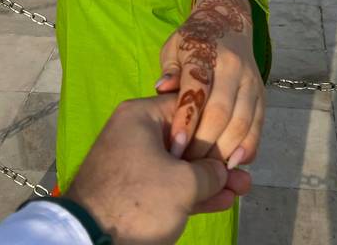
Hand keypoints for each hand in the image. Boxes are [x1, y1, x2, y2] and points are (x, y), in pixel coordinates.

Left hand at [67, 94, 250, 244]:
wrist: (92, 241)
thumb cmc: (138, 199)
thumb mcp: (183, 183)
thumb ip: (210, 172)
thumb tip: (223, 171)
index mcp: (142, 116)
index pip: (188, 106)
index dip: (218, 123)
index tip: (238, 141)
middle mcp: (137, 133)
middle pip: (187, 139)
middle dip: (217, 159)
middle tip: (244, 169)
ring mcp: (136, 163)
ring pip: (181, 167)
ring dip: (210, 180)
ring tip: (241, 188)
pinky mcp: (136, 190)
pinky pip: (170, 185)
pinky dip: (193, 193)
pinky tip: (222, 200)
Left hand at [156, 0, 264, 167]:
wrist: (229, 21)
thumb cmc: (193, 39)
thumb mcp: (174, 47)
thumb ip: (170, 70)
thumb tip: (162, 88)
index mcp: (205, 52)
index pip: (196, 90)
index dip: (186, 121)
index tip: (174, 148)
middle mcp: (232, 66)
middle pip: (221, 111)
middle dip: (205, 144)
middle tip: (188, 168)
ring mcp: (250, 80)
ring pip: (242, 121)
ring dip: (226, 151)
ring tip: (210, 172)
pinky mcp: (262, 93)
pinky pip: (258, 124)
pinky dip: (249, 147)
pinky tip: (235, 164)